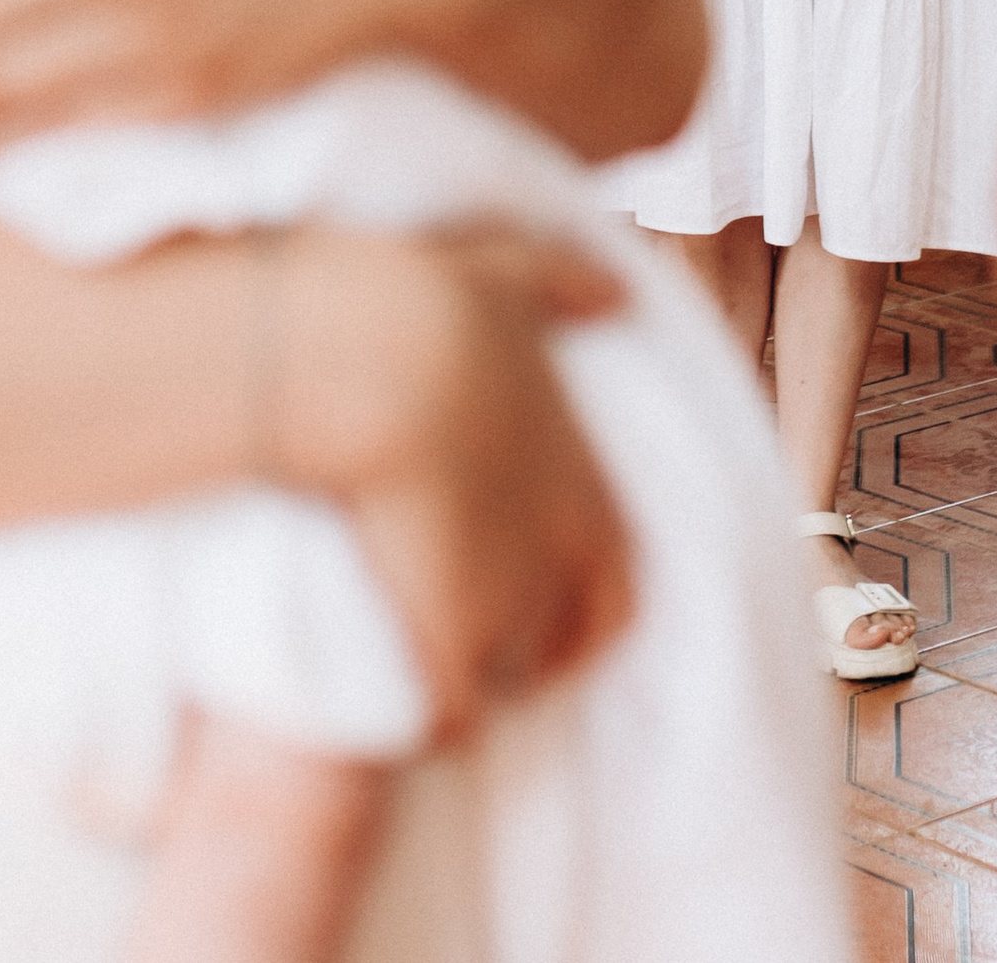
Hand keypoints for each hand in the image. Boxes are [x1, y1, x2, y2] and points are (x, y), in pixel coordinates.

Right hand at [260, 221, 632, 742]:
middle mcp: (559, 543)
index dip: (590, 599)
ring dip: (485, 682)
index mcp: (581, 473)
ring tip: (441, 684)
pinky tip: (404, 722)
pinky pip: (452, 711)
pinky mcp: (446, 628)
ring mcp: (506, 592)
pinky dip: (433, 722)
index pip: (620, 571)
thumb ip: (563, 283)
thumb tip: (615, 290)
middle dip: (549, 659)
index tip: (556, 612)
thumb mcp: (508, 274)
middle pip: (584, 635)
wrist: (376, 360)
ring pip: (514, 672)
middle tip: (503, 670)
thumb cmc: (434, 307)